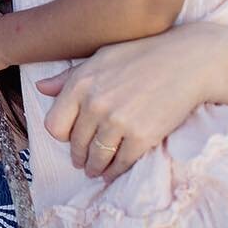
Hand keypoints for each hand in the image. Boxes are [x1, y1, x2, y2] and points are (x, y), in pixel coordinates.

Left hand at [37, 23, 227, 180]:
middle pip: (76, 143)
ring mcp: (118, 122)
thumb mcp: (99, 58)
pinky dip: (115, 171)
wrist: (186, 62)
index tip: (68, 138)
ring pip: (97, 156)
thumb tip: (41, 88)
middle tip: (81, 161)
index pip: (55, 124)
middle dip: (78, 155)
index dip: (61, 134)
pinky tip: (113, 172)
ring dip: (95, 167)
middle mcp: (95, 104)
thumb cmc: (141, 55)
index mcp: (80, 83)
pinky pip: (122, 162)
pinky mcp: (142, 136)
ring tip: (95, 170)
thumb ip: (68, 77)